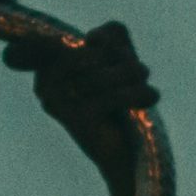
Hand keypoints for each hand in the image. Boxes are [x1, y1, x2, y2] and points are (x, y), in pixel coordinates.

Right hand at [4, 20, 156, 186]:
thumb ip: (112, 38)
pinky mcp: (76, 121)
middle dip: (126, 60)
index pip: (89, 37)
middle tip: (140, 74)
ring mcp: (57, 103)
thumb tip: (97, 36)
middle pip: (97, 50)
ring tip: (146, 85)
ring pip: (105, 72)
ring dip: (135, 76)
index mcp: (48, 68)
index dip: (113, 44)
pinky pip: (113, 95)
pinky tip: (150, 97)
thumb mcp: (117, 65)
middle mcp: (45, 85)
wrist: (126, 158)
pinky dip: (138, 94)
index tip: (125, 58)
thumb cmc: (122, 107)